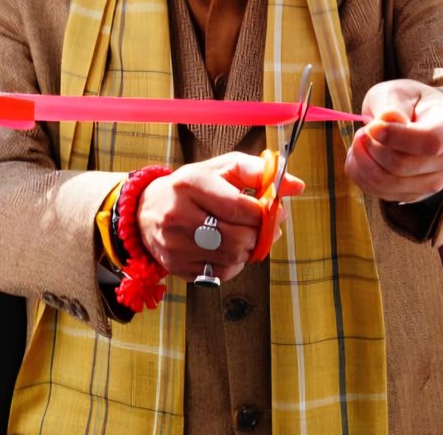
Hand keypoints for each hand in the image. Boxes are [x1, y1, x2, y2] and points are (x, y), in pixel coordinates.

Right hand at [136, 152, 304, 283]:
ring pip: (232, 258)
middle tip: (265, 226)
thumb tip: (297, 185)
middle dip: (261, 234)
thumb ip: (260, 172)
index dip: (265, 212)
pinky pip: (219, 274)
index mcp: (190, 184)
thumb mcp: (222, 168)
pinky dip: (233, 264)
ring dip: (249, 250)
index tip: (275, 209)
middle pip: (238, 238)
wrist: (146, 210)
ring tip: (248, 235)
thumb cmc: (192, 187)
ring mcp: (175, 244)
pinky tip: (229, 249)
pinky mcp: (176, 266)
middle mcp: (178, 215)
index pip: (239, 207)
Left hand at [347, 80, 442, 202]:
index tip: (371, 126)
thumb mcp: (399, 91)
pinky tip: (360, 157)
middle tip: (361, 131)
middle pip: (404, 166)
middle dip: (373, 148)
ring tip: (359, 142)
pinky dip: (363, 176)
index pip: (430, 141)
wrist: (423, 118)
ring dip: (364, 164)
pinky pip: (383, 194)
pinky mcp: (418, 195)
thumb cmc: (411, 102)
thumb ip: (391, 105)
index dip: (396, 137)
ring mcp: (438, 182)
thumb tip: (383, 123)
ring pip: (391, 184)